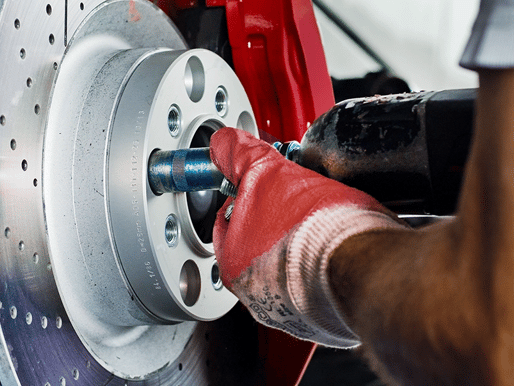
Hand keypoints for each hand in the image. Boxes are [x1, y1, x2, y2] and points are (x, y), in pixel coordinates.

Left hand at [209, 127, 401, 346]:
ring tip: (323, 226)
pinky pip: (322, 289)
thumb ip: (240, 156)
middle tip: (297, 204)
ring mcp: (293, 313)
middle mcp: (258, 298)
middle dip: (277, 223)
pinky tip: (340, 252)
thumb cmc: (316, 228)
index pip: (227, 223)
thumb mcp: (269, 173)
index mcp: (234, 264)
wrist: (370, 266)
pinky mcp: (328, 322)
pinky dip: (329, 271)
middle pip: (259, 247)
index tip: (262, 186)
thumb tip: (224, 142)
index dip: (246, 196)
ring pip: (290, 269)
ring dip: (303, 248)